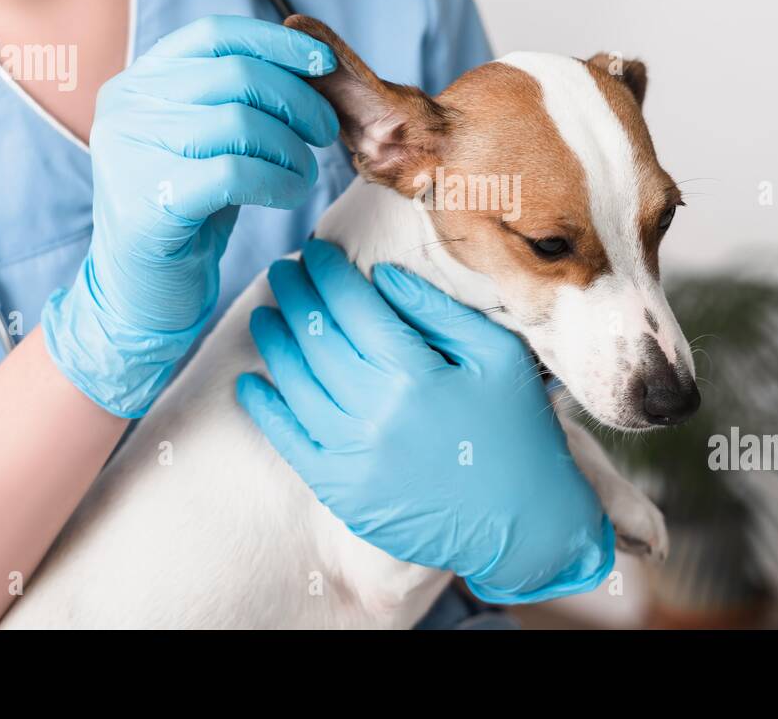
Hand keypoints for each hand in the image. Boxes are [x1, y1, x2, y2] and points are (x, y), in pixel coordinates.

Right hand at [42, 16, 338, 417]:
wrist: (139, 291)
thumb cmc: (185, 208)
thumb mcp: (203, 140)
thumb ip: (233, 97)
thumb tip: (308, 60)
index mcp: (137, 82)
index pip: (213, 35)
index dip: (277, 42)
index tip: (324, 62)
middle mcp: (125, 108)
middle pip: (236, 75)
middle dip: (297, 100)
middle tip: (323, 132)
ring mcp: (130, 154)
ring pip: (241, 122)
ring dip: (292, 148)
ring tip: (303, 172)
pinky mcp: (149, 203)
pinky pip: (236, 173)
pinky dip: (279, 180)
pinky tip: (289, 193)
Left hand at [236, 239, 614, 603]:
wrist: (525, 525)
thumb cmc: (519, 432)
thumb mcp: (498, 357)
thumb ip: (438, 312)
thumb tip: (382, 275)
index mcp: (414, 372)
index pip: (352, 306)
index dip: (328, 273)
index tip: (315, 251)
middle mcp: (374, 412)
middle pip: (317, 338)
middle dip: (295, 296)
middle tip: (282, 270)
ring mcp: (352, 455)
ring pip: (295, 384)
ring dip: (274, 342)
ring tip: (265, 314)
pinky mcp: (341, 492)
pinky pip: (288, 441)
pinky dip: (264, 409)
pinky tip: (251, 383)